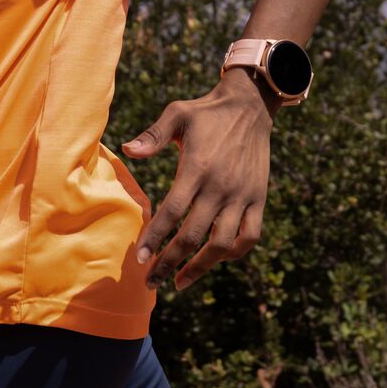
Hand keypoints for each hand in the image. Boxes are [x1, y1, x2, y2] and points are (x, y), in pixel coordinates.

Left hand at [121, 69, 275, 290]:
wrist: (251, 106)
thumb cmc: (206, 112)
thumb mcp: (177, 114)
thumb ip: (152, 135)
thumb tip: (127, 150)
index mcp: (197, 168)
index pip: (172, 212)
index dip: (154, 239)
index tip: (140, 259)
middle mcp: (220, 186)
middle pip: (192, 236)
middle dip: (169, 263)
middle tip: (151, 281)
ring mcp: (242, 195)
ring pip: (222, 244)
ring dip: (200, 267)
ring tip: (180, 282)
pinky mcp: (259, 198)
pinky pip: (250, 236)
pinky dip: (234, 253)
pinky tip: (217, 259)